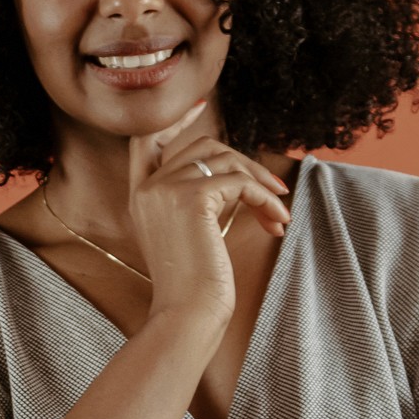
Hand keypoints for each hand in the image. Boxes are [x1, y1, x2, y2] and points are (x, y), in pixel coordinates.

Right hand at [128, 99, 291, 326]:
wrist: (187, 313)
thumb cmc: (193, 287)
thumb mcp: (188, 236)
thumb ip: (196, 203)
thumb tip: (237, 177)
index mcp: (140, 196)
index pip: (148, 141)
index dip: (175, 120)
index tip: (199, 105)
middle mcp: (147, 188)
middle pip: (202, 147)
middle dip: (243, 163)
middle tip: (274, 190)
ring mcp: (165, 189)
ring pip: (225, 161)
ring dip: (261, 184)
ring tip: (278, 213)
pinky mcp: (191, 197)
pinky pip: (240, 182)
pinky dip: (265, 198)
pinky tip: (277, 221)